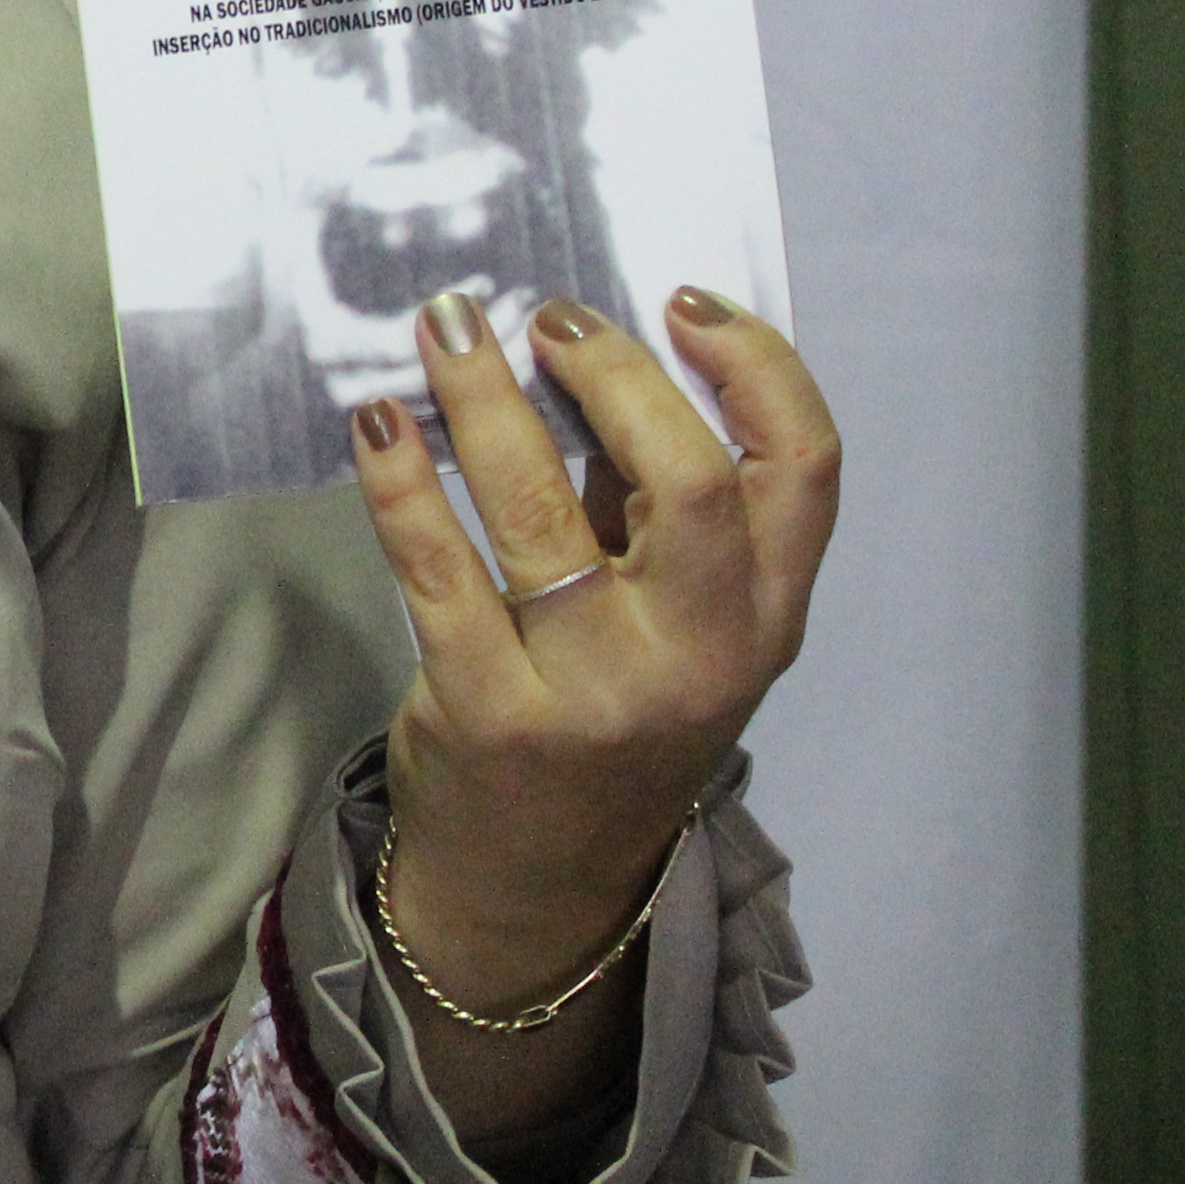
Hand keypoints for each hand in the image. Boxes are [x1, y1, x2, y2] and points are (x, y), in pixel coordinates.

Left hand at [343, 286, 840, 1143]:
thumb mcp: (681, 626)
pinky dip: (403, 480)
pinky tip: (378, 422)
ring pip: (543, 511)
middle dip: (615, 375)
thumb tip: (597, 351)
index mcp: (768, 621)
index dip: (756, 366)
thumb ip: (662, 508)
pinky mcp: (490, 713)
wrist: (541, 881)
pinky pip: (437, 569)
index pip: (805, 470)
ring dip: (487, 399)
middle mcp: (701, 659)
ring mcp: (597, 693)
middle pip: (691, 481)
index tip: (679, 302)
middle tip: (545, 316)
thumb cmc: (611, 712)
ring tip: (445, 328)